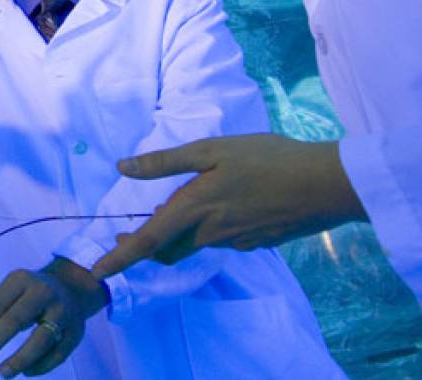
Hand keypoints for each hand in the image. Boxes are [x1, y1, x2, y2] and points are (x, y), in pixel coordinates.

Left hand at [0, 257, 107, 377]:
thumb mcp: (13, 289)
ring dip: (20, 359)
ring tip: (4, 372)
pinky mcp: (76, 332)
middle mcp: (44, 293)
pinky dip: (41, 366)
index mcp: (21, 280)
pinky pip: (58, 353)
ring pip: (40, 340)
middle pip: (16, 320)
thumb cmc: (30, 293)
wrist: (71, 288)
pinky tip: (26, 371)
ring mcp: (63, 312)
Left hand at [90, 133, 366, 279]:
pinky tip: (224, 204)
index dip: (119, 257)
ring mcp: (235, 242)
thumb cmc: (267, 158)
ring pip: (195, 242)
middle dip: (145, 244)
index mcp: (194, 209)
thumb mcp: (211, 150)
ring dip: (179, 231)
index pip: (147, 241)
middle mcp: (210, 233)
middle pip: (169, 247)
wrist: (325, 185)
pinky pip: (221, 238)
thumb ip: (165, 163)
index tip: (96, 270)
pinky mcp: (255, 242)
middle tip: (126, 232)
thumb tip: (122, 168)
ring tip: (178, 206)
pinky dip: (210, 228)